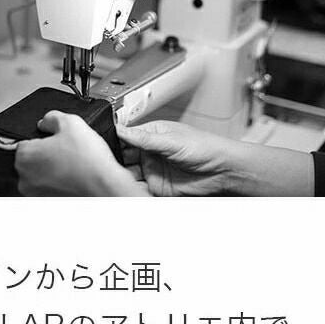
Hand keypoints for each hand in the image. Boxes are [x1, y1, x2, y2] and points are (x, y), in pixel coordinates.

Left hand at [15, 110, 144, 196]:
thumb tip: (45, 122)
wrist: (106, 189)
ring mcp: (36, 194)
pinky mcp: (49, 203)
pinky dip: (60, 182)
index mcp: (24, 157)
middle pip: (32, 159)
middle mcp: (25, 178)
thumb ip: (51, 118)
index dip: (43, 138)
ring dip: (53, 169)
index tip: (58, 141)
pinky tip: (75, 177)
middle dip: (47, 153)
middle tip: (68, 151)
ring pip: (42, 174)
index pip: (25, 141)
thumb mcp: (70, 123)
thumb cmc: (88, 161)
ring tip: (74, 165)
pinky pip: (51, 187)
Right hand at [119, 120, 313, 196]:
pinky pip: (140, 192)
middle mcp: (150, 153)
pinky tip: (125, 192)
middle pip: (123, 158)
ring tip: (111, 181)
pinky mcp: (159, 189)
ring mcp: (153, 172)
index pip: (125, 137)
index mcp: (152, 135)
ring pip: (129, 176)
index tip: (99, 147)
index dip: (112, 142)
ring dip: (121, 179)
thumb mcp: (172, 139)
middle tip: (102, 167)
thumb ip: (144, 138)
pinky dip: (132, 193)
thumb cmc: (206, 147)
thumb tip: (122, 129)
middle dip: (112, 163)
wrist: (225, 171)